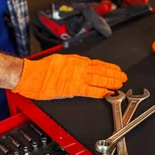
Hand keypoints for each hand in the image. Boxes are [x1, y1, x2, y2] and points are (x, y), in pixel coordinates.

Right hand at [12, 54, 126, 99]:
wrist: (31, 74)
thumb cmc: (41, 69)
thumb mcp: (60, 61)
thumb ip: (71, 64)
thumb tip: (80, 68)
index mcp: (76, 61)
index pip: (97, 64)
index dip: (108, 67)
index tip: (116, 69)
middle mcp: (79, 68)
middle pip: (101, 71)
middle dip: (114, 74)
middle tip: (123, 77)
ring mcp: (77, 78)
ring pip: (99, 79)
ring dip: (111, 82)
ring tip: (119, 84)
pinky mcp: (73, 88)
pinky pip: (91, 90)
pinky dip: (101, 91)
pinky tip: (108, 93)